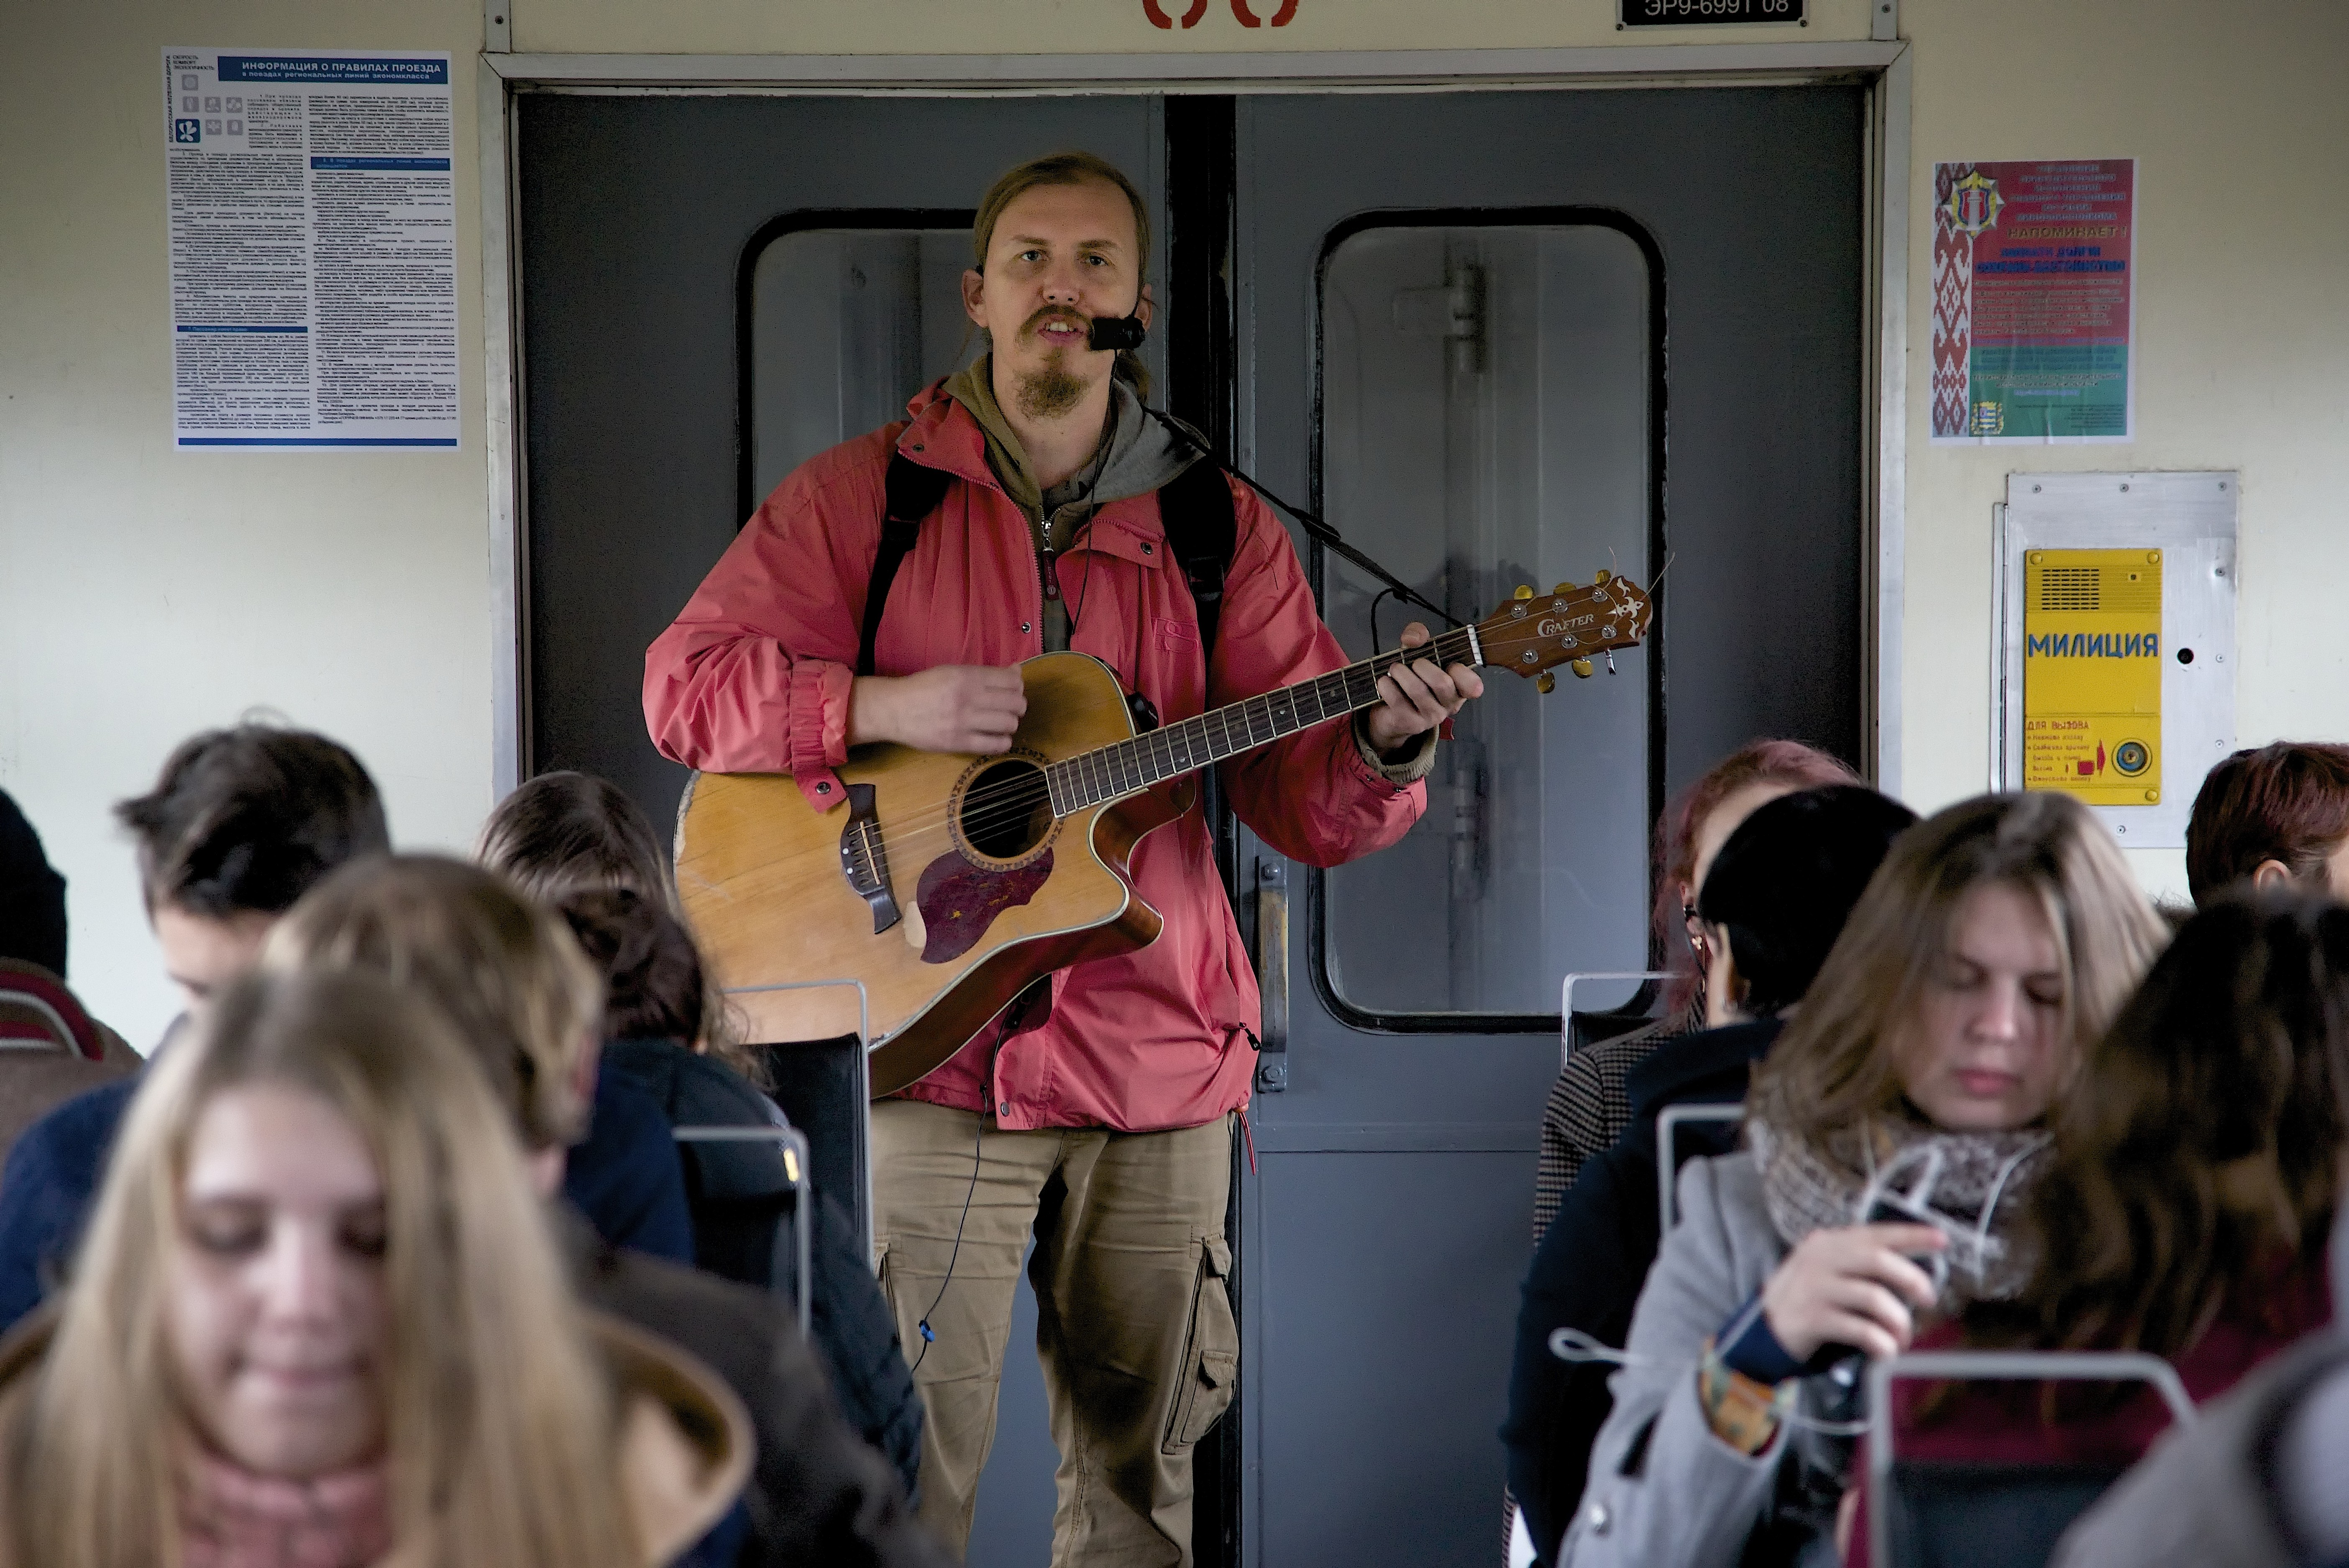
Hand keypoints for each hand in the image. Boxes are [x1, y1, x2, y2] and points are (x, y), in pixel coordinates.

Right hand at [850, 666, 1027, 753]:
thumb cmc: (924, 688)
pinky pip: (994, 745)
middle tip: (1011, 709)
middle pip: (1015, 703)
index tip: (1013, 691)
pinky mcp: (958, 742)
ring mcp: (963, 722)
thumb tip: (1016, 671)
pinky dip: (1003, 742)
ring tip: (1002, 723)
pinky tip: (997, 738)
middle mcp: (967, 697)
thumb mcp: (953, 672)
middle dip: (1018, 706)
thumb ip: (985, 674)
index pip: (1011, 680)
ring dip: (1011, 724)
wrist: (895, 709)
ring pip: (1009, 724)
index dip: (1018, 686)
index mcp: (967, 676)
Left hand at [1363, 623, 1484, 756]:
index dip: (1462, 673)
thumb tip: (1412, 638)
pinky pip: (1398, 700)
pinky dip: (1387, 685)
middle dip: (1422, 666)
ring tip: (1395, 669)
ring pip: (1418, 690)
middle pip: (1442, 683)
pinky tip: (1385, 682)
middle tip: (1413, 663)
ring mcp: (1430, 717)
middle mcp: (1448, 704)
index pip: (1472, 685)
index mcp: (1458, 687)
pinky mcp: (1410, 723)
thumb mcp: (1416, 651)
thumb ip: (1418, 634)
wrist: (1389, 711)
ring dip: (1401, 673)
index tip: (1451, 665)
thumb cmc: (1410, 678)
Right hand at [1759, 1223, 1945, 1362]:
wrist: (1762, 1328)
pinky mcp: (1811, 1318)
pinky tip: (1886, 1351)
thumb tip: (1913, 1278)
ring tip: (1902, 1337)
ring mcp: (1814, 1288)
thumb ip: (1860, 1267)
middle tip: (1929, 1299)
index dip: (1911, 1236)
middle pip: (1877, 1261)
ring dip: (1899, 1321)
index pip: (1876, 1234)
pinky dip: (1881, 1343)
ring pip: (1873, 1298)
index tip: (1941, 1240)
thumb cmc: (1808, 1299)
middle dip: (1912, 1279)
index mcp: (1829, 1243)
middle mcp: (1821, 1260)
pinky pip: (1859, 1329)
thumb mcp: (1828, 1271)